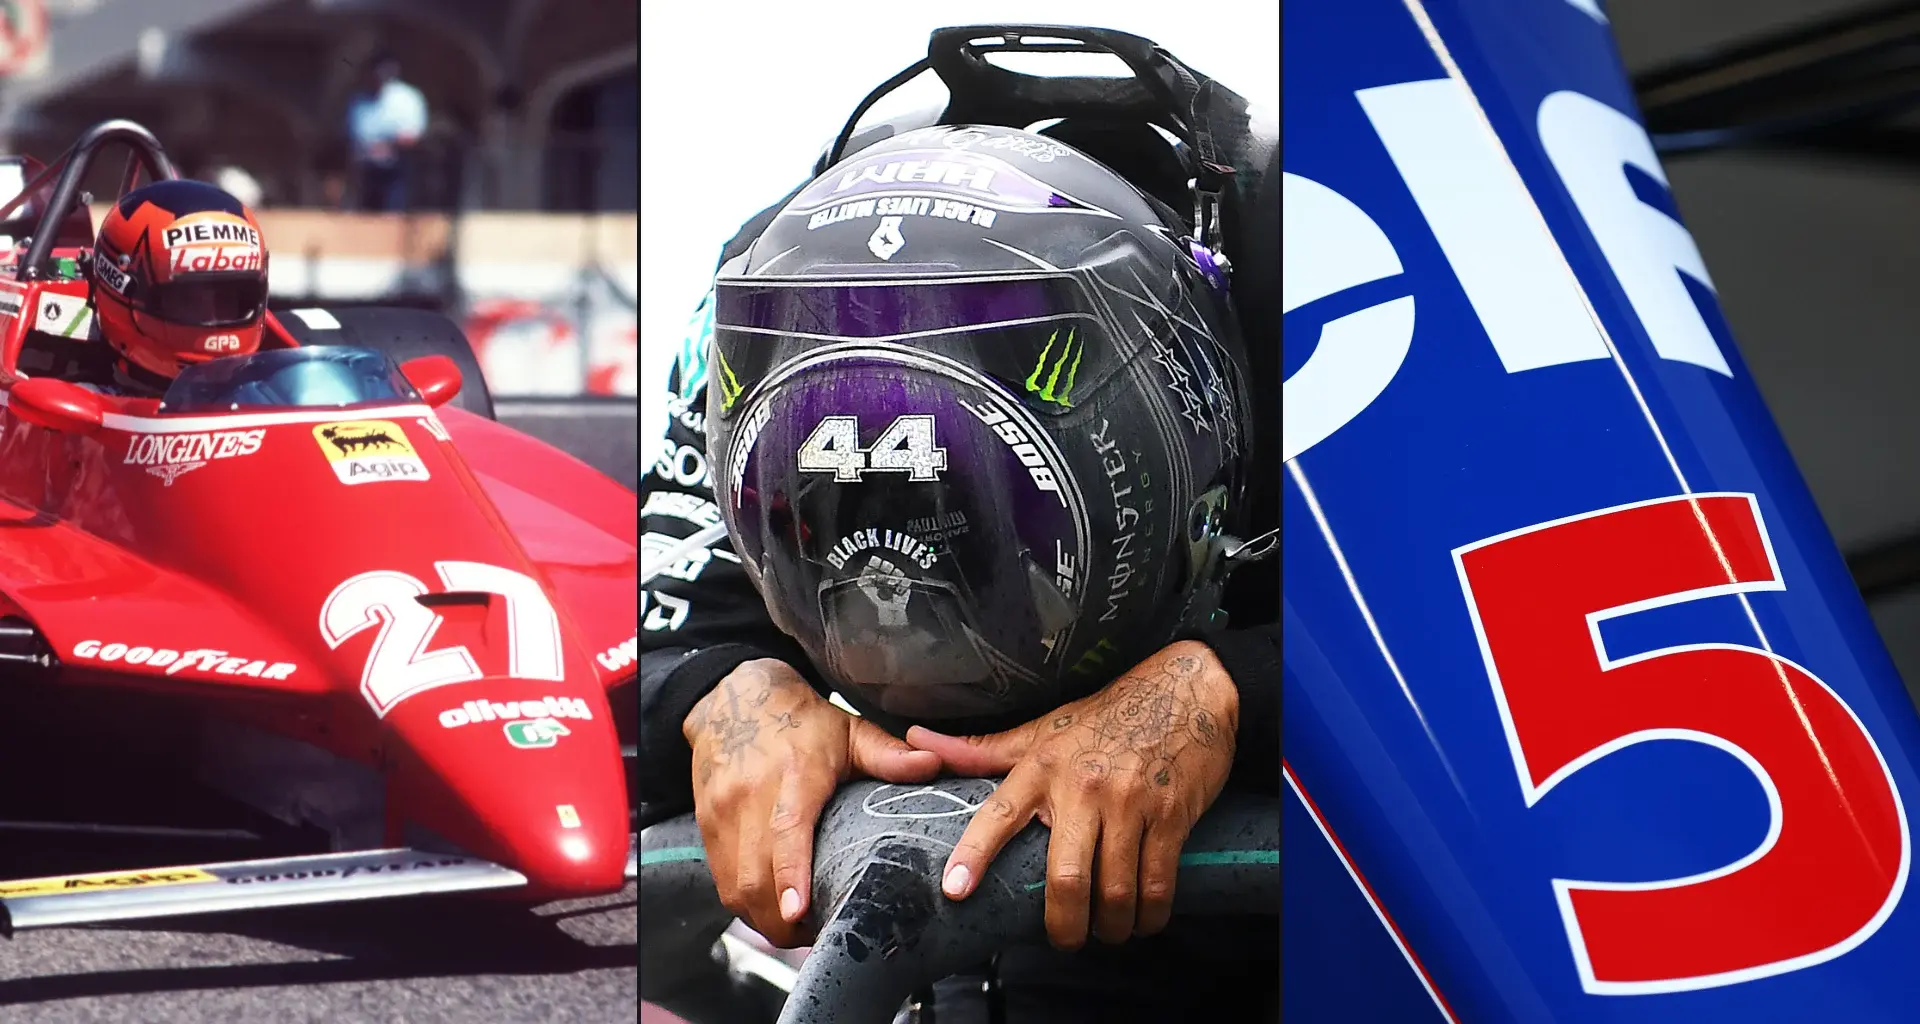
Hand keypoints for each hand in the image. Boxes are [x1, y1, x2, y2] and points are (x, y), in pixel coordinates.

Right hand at [684, 659, 940, 946]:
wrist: (733, 699)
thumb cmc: (801, 721)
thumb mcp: (850, 730)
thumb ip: (889, 754)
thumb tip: (934, 766)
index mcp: (793, 773)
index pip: (786, 829)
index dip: (790, 875)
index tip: (798, 912)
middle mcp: (749, 796)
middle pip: (755, 875)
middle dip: (785, 921)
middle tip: (821, 934)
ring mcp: (722, 814)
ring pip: (736, 888)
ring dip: (766, 920)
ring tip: (801, 930)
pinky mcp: (705, 827)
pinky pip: (723, 884)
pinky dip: (748, 906)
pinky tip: (774, 911)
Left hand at [906, 641, 1237, 949]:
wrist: (1186, 691)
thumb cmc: (1107, 715)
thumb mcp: (1042, 729)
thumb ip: (981, 749)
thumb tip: (916, 738)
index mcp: (1042, 767)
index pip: (1000, 813)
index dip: (975, 854)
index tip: (955, 890)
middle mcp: (1082, 787)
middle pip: (1066, 878)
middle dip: (1064, 926)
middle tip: (1065, 941)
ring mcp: (1129, 803)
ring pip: (1115, 891)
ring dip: (1111, 927)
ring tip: (1106, 932)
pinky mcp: (1170, 816)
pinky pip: (1158, 884)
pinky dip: (1150, 915)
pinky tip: (1143, 920)